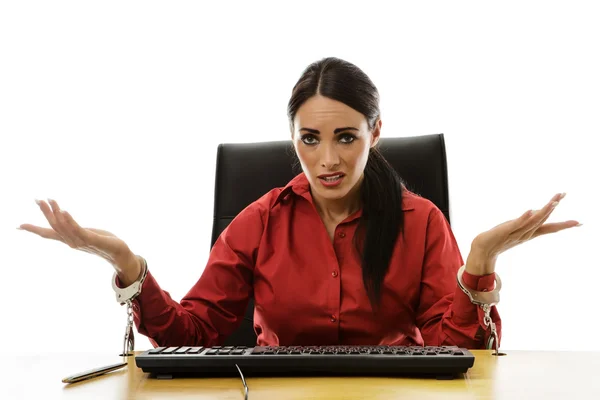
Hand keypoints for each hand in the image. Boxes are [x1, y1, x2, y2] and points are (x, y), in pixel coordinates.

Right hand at [18, 199, 141, 283]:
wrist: (118, 252)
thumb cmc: (103, 242)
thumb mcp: (85, 233)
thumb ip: (74, 229)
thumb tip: (67, 221)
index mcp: (69, 240)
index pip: (48, 234)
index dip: (33, 229)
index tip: (18, 226)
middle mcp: (71, 242)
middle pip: (54, 226)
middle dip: (46, 212)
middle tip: (38, 199)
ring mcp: (80, 242)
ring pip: (64, 226)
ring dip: (56, 212)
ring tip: (51, 200)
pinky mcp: (91, 239)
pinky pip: (77, 229)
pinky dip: (69, 220)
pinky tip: (64, 211)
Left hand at [466, 192, 580, 275]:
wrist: (483, 249)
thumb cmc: (499, 239)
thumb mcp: (516, 228)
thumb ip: (527, 222)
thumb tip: (536, 212)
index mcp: (529, 234)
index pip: (549, 228)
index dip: (564, 225)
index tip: (579, 223)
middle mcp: (526, 234)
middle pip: (543, 221)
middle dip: (552, 208)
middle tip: (563, 196)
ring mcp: (516, 233)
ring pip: (533, 222)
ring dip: (543, 212)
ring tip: (553, 202)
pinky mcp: (505, 230)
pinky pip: (516, 224)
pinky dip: (523, 218)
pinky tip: (530, 211)